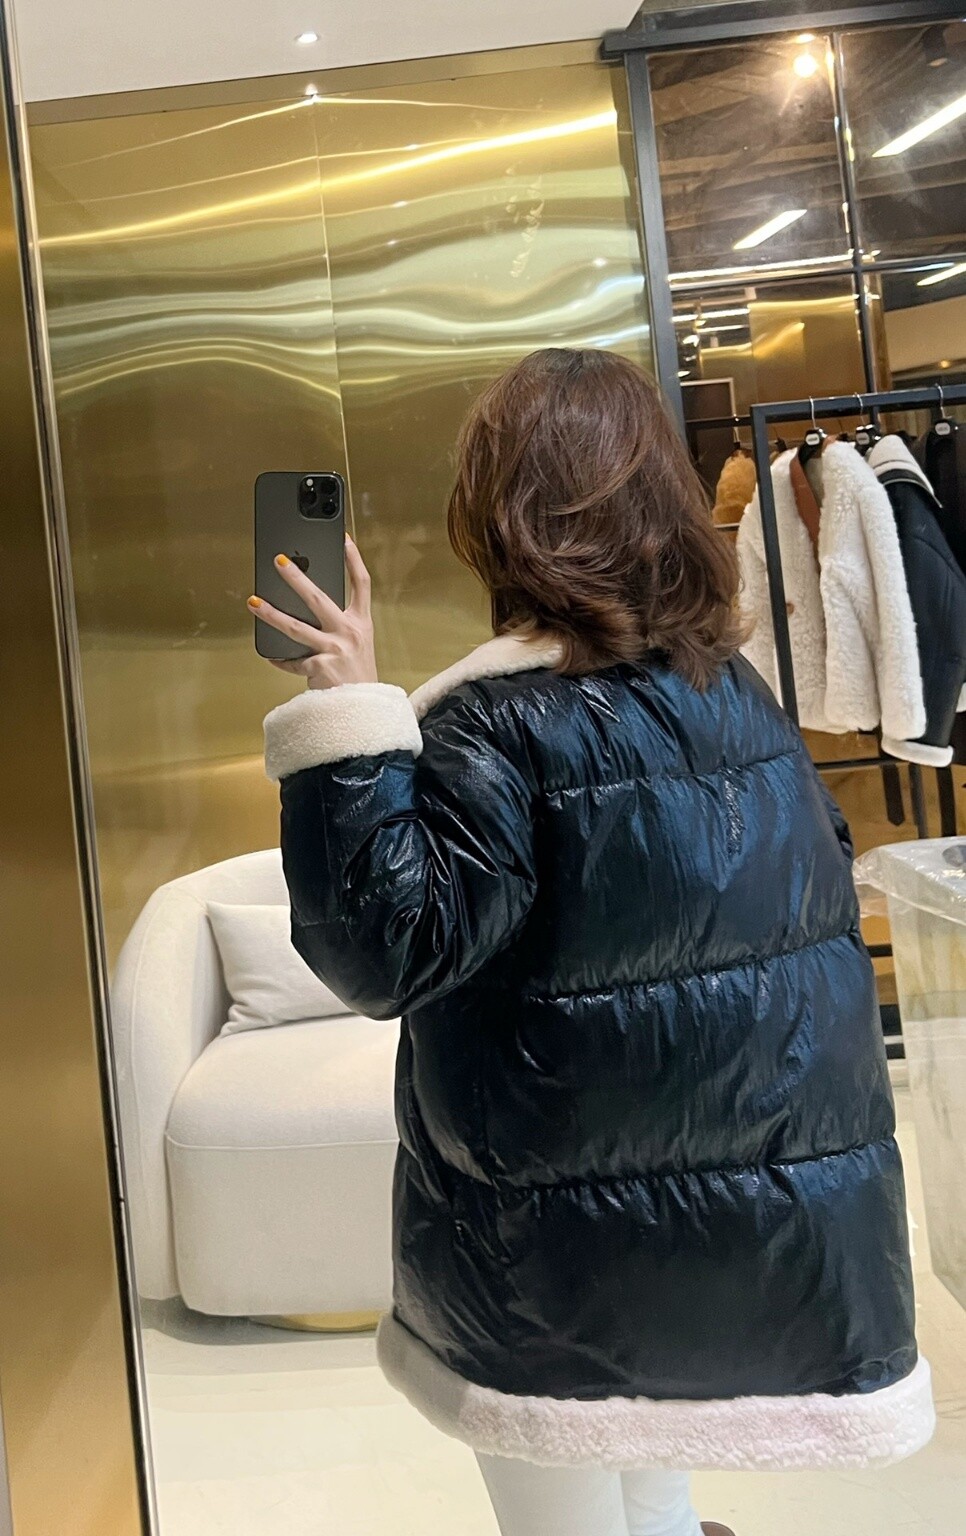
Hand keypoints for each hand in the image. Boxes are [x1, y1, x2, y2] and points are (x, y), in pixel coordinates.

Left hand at [248, 536, 377, 689]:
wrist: (363, 711)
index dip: (354, 559)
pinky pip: (292, 661)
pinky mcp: (319, 667)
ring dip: (271, 614)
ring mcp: (334, 649)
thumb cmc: (357, 676)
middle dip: (296, 578)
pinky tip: (271, 656)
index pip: (361, 584)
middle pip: (319, 598)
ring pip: (295, 627)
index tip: (343, 539)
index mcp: (362, 623)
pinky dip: (281, 660)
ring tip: (253, 602)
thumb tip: (305, 607)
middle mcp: (349, 633)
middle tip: (279, 561)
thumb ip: (338, 626)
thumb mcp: (357, 645)